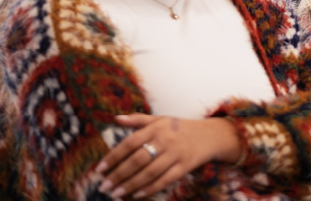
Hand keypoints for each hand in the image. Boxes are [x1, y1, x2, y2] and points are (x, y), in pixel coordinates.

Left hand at [96, 113, 240, 198]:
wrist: (211, 135)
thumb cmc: (180, 127)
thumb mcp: (161, 119)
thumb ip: (138, 119)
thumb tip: (115, 118)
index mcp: (157, 127)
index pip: (130, 142)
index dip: (114, 156)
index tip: (100, 169)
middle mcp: (165, 139)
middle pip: (138, 159)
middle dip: (119, 174)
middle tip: (104, 186)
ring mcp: (176, 153)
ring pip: (150, 172)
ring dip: (131, 184)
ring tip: (116, 193)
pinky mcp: (185, 165)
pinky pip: (165, 179)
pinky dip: (150, 188)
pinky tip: (137, 194)